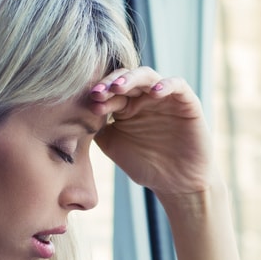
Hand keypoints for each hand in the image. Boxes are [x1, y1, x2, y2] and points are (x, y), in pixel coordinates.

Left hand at [89, 67, 218, 197]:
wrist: (177, 183)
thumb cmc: (146, 165)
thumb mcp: (113, 145)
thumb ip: (96, 127)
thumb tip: (73, 113)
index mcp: (126, 106)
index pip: (110, 90)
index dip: (99, 93)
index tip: (89, 100)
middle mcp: (144, 97)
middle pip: (126, 78)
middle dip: (111, 83)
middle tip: (99, 91)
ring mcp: (165, 97)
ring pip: (148, 76)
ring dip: (132, 79)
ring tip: (119, 87)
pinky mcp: (186, 101)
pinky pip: (177, 85)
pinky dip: (166, 85)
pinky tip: (154, 93)